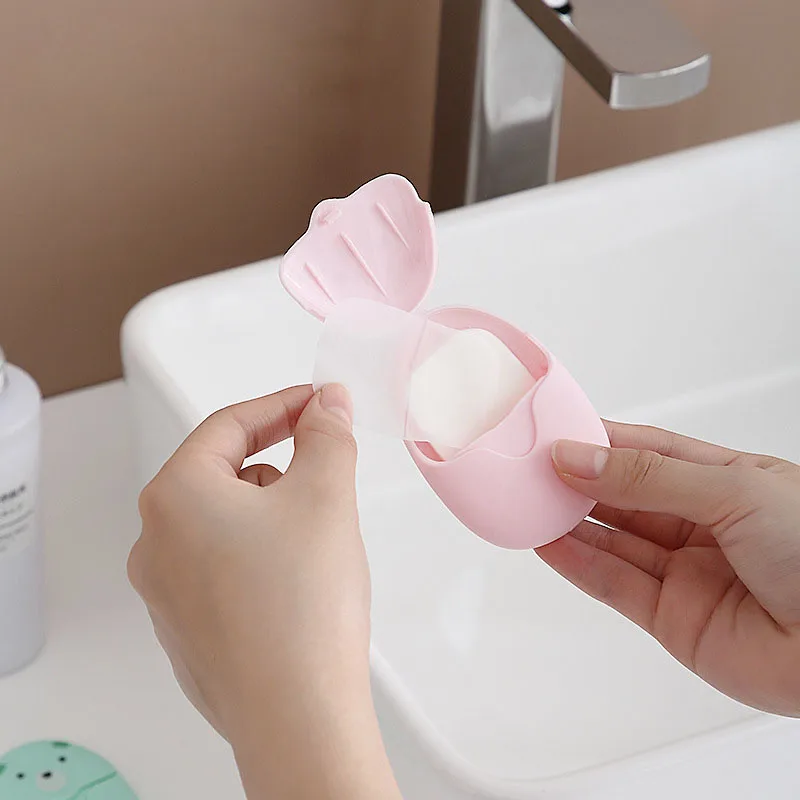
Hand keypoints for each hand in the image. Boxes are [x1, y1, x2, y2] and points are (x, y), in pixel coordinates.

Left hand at [128, 385, 400, 799]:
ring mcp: (167, 592)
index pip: (229, 425)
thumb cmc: (301, 606)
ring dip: (272, 513)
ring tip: (317, 541)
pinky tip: (298, 582)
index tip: (319, 404)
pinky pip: (224, 568)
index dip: (282, 405)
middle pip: (225, 473)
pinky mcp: (189, 629)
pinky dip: (261, 556)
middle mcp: (156, 543)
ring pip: (226, 523)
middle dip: (281, 464)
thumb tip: (326, 404)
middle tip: (328, 470)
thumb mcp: (326, 494)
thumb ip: (327, 434)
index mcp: (174, 497)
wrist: (297, 714)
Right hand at [539, 422, 799, 716]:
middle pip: (622, 496)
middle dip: (575, 481)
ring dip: (567, 522)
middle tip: (531, 468)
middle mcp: (700, 525)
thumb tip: (581, 458)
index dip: (599, 442)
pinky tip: (548, 543)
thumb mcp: (733, 491)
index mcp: (725, 481)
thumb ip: (649, 477)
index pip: (646, 451)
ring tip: (528, 503)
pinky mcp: (671, 618)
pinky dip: (576, 563)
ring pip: (610, 541)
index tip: (555, 434)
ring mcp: (684, 573)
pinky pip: (612, 584)